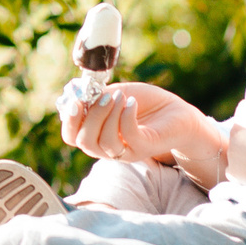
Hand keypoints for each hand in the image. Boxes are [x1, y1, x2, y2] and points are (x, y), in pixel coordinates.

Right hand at [60, 81, 219, 179]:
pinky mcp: (143, 149)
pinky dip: (126, 117)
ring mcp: (125, 151)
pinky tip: (132, 103)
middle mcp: (107, 147)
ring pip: (103, 142)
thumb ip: (96, 95)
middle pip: (83, 141)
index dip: (68, 120)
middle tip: (104, 96)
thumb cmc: (145, 103)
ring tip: (121, 97)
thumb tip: (74, 93)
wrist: (177, 112)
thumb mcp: (117, 93)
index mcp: (96, 134)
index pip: (71, 137)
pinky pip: (128, 137)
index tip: (75, 100)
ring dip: (108, 115)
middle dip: (90, 116)